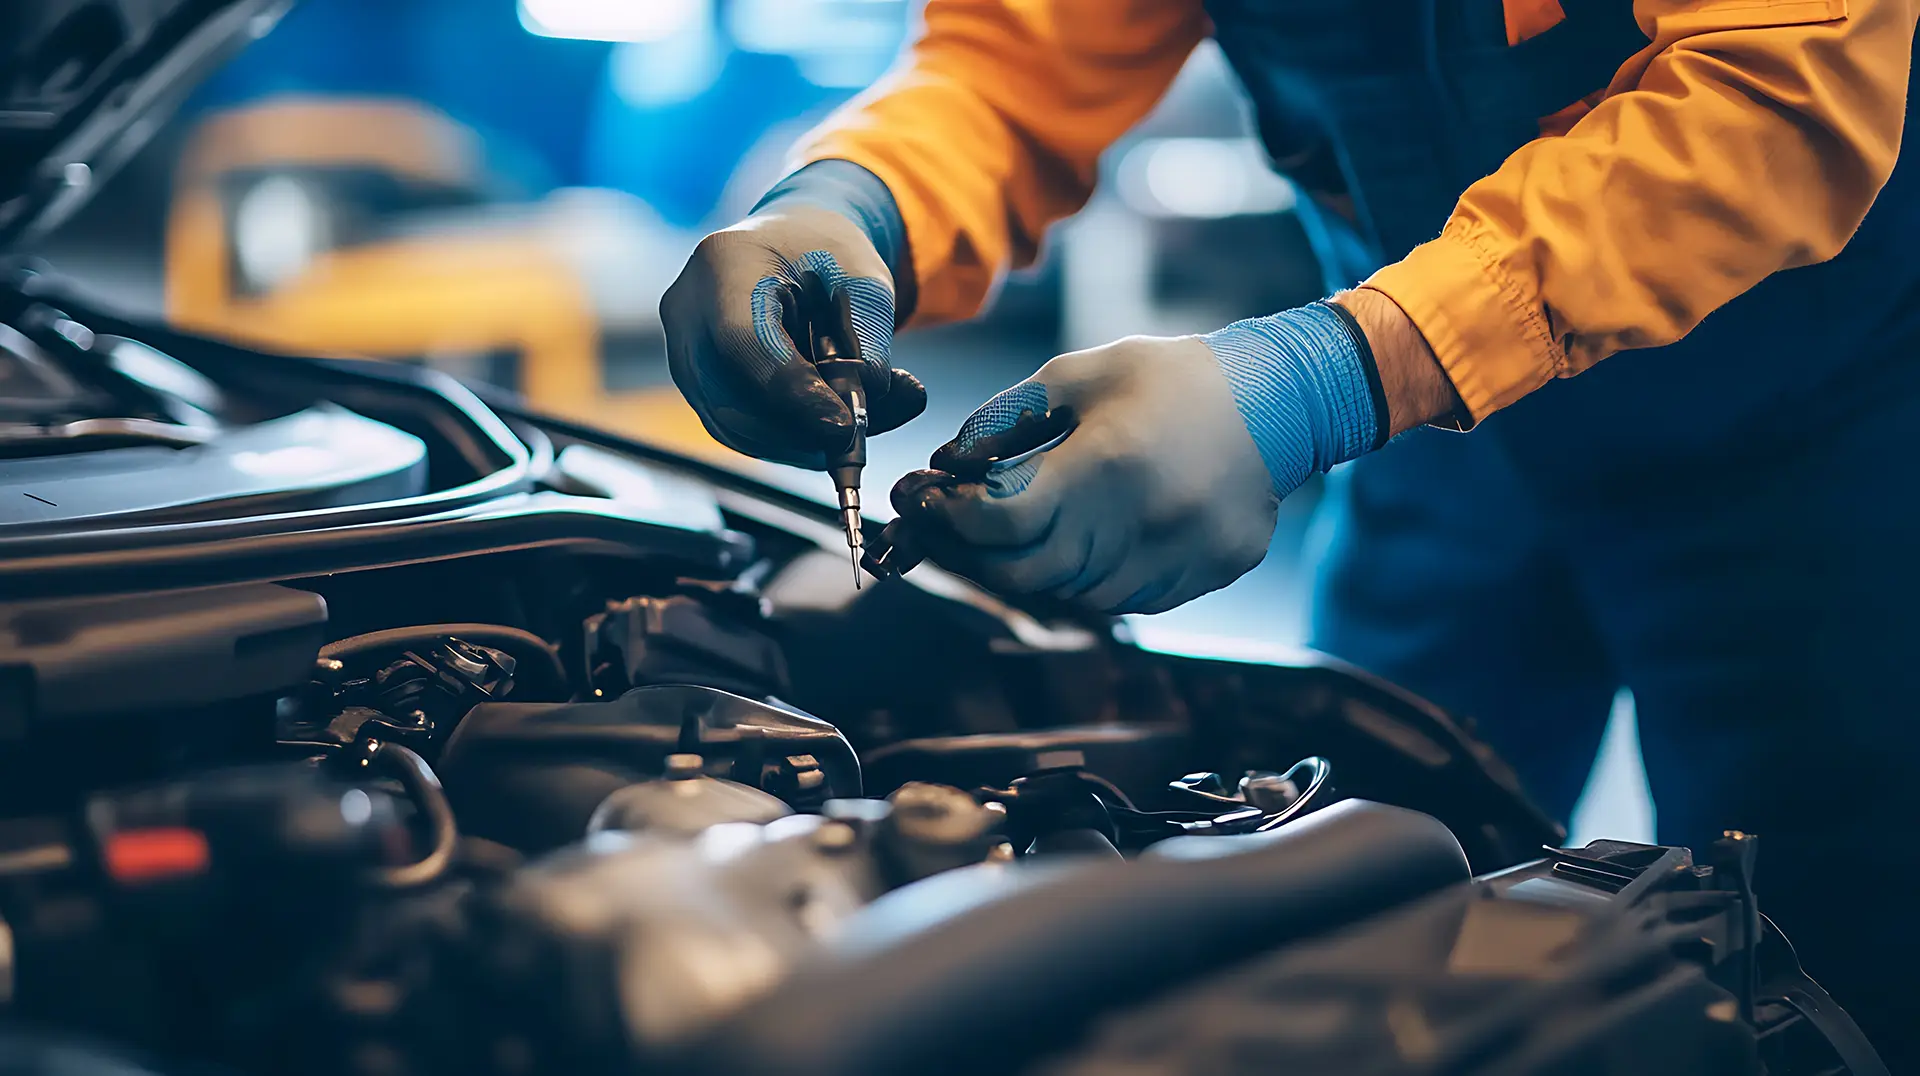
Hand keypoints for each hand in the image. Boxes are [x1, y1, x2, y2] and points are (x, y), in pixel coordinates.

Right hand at [661, 204, 925, 467]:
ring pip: (734, 425)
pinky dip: (785, 442)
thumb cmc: (829, 258)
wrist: (791, 249)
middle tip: (855, 438)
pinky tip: (823, 432)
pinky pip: (736, 430)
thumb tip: (862, 407)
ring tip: (851, 432)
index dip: (792, 390)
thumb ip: (869, 339)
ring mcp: (682, 351)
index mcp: (727, 261)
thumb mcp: (865, 282)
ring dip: (798, 443)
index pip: (744, 339)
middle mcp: (688, 309)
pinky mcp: (695, 386)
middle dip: (802, 429)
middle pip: (732, 395)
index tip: (842, 424)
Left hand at [900, 302, 1391, 614]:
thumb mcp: (1079, 375)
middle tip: (953, 527)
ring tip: (1020, 528)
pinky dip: (1087, 578)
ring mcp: (1173, 561)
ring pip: (1071, 594)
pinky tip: (1083, 540)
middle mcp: (1137, 526)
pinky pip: (1121, 599)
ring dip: (1033, 567)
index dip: (951, 518)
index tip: (924, 501)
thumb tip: (948, 464)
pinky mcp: (1200, 578)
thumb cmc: (1171, 378)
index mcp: (1104, 468)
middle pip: (1025, 573)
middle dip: (977, 552)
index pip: (1002, 522)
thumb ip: (1006, 419)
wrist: (1279, 401)